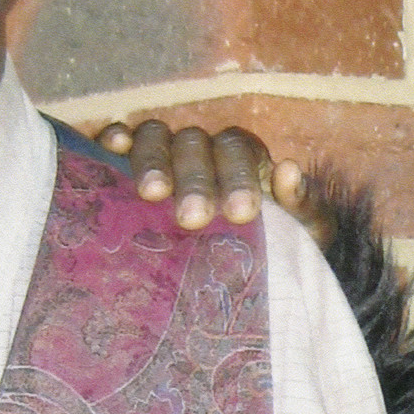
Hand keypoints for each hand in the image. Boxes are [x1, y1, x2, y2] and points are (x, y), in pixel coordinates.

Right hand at [97, 120, 335, 245]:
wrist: (233, 276)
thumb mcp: (301, 233)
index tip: (241, 214)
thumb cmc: (270, 249)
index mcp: (242, 158)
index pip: (238, 153)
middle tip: (193, 218)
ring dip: (153, 160)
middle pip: (195, 145)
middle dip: (195, 180)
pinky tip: (110, 149)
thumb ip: (304, 206)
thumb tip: (288, 170)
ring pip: (156, 136)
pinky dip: (113, 139)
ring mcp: (162, 152)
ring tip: (152, 195)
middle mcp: (200, 147)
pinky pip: (117, 140)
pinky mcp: (125, 163)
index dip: (238, 179)